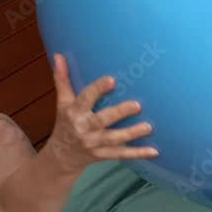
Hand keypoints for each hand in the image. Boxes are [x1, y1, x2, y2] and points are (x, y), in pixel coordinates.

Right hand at [47, 53, 157, 172]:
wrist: (61, 156)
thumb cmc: (65, 123)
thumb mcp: (62, 102)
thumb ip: (62, 79)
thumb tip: (58, 55)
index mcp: (74, 112)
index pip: (85, 98)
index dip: (98, 89)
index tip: (111, 80)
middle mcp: (83, 128)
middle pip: (102, 120)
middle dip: (119, 113)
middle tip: (137, 105)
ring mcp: (93, 144)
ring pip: (113, 138)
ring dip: (131, 133)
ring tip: (148, 126)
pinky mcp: (102, 155)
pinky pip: (121, 154)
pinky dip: (137, 154)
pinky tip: (153, 151)